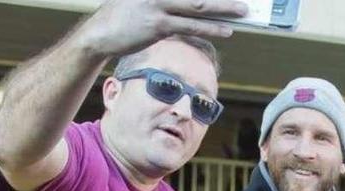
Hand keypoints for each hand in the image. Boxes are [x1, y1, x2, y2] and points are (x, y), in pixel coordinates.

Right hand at [80, 0, 247, 57]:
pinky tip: (226, 30)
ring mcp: (157, 5)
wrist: (98, 34)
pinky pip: (190, 27)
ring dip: (223, 8)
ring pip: (198, 5)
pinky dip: (210, 28)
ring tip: (243, 11)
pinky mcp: (157, 26)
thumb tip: (197, 3)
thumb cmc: (124, 14)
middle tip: (246, 0)